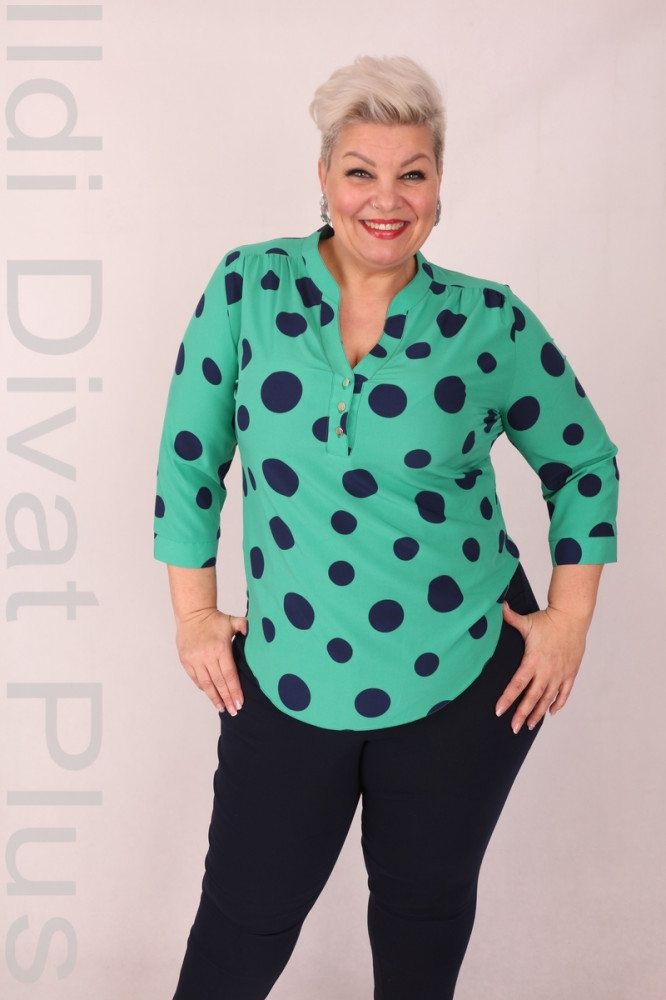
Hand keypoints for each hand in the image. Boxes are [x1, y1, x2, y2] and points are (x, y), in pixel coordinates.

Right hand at [175, 609, 247, 713]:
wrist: (192, 614)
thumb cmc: (214, 619)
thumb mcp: (232, 621)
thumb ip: (244, 626)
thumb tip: (252, 631)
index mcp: (220, 648)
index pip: (229, 675)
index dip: (234, 691)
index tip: (239, 703)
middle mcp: (206, 656)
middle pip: (218, 683)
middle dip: (227, 699)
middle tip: (233, 711)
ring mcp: (194, 659)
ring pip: (206, 684)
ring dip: (214, 697)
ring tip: (222, 708)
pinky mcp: (185, 661)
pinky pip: (196, 678)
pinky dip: (204, 688)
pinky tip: (210, 694)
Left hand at [495, 601, 587, 732]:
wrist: (572, 618)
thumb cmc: (547, 620)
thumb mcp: (527, 621)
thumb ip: (510, 618)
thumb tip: (498, 606)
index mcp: (533, 661)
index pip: (517, 684)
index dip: (507, 698)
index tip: (499, 711)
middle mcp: (546, 671)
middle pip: (532, 697)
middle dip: (522, 714)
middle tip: (513, 728)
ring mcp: (559, 674)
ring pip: (547, 698)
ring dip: (538, 713)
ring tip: (529, 725)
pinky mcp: (570, 673)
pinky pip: (564, 693)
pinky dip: (558, 704)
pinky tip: (551, 712)